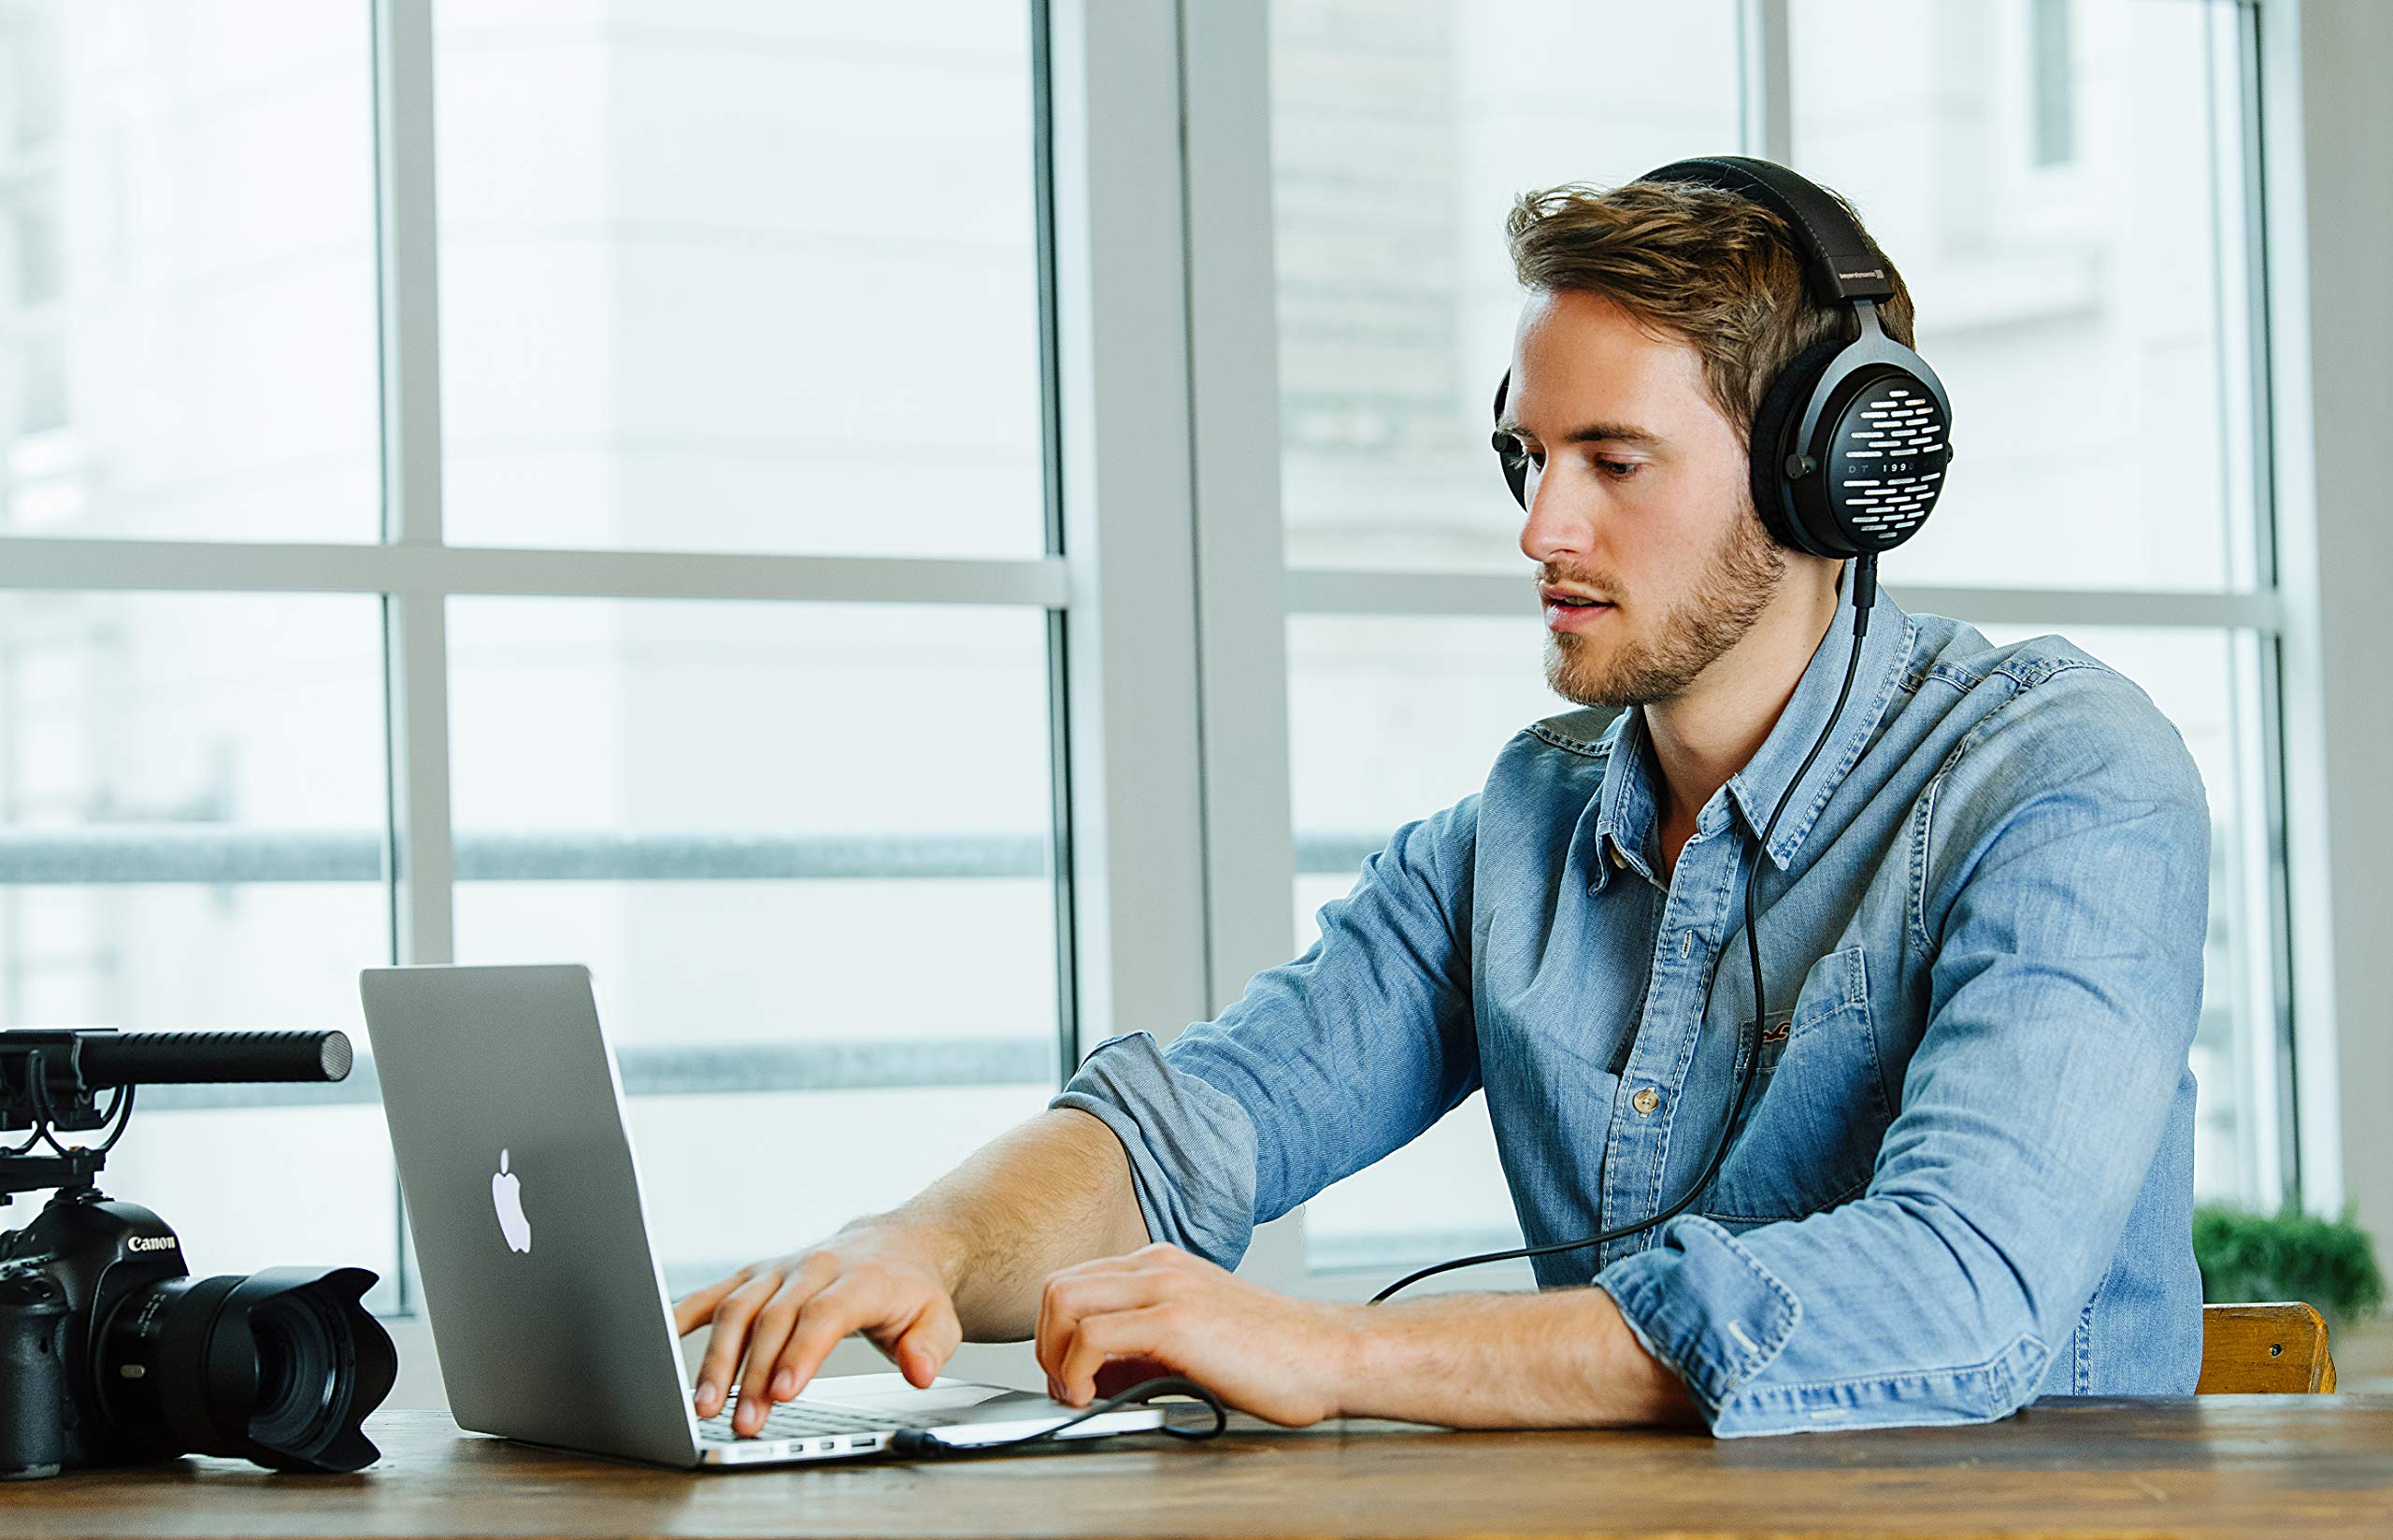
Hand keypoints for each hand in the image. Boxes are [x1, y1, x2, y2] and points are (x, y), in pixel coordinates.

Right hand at [672, 1222, 961, 1436]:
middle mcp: (814, 1268)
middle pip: (775, 1319)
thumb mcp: (939, 1320)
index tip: (783, 1392)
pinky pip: (715, 1293)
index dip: (801, 1352)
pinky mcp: (757, 1276)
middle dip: (755, 1373)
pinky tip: (657, 1337)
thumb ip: (930, 1347)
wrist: (894, 1247)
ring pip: (739, 1309)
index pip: (824, 1314)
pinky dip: (684, 1314)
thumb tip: (919, 1370)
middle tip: (744, 1420)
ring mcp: (780, 1270)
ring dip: (717, 1358)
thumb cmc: (911, 1291)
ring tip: (703, 1403)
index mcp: (859, 1278)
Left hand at [1034, 1242, 1357, 1426]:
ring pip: (1062, 1302)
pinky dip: (1076, 1371)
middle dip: (1046, 1345)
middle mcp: (1158, 1265)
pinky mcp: (1174, 1320)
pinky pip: (1091, 1336)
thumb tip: (1093, 1376)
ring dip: (1054, 1357)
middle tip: (1067, 1389)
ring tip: (1078, 1395)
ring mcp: (1165, 1287)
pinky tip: (1094, 1397)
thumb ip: (1141, 1348)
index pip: (1074, 1283)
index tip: (1069, 1376)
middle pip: (1055, 1287)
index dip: (1056, 1334)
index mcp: (1161, 1265)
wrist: (1329, 1355)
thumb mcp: (1193, 1341)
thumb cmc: (1274, 1357)